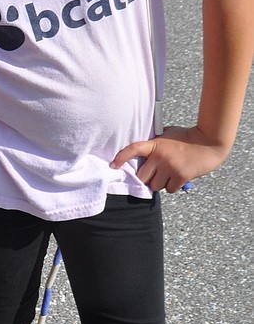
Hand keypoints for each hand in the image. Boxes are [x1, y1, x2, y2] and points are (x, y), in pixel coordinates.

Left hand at [111, 124, 229, 192]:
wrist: (209, 143)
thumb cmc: (186, 137)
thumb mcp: (167, 133)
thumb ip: (154, 142)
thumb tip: (139, 152)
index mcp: (155, 144)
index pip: (133, 149)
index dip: (122, 157)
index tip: (114, 165)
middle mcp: (160, 156)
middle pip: (142, 177)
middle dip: (146, 178)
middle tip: (154, 174)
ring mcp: (170, 167)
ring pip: (155, 186)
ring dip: (160, 183)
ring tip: (168, 174)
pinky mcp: (181, 177)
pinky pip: (169, 190)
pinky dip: (172, 187)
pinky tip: (177, 178)